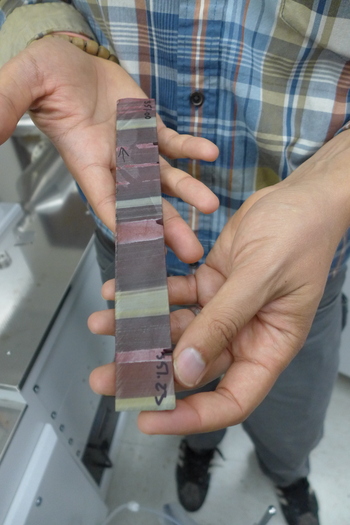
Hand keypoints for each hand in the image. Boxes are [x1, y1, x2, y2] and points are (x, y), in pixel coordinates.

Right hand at [0, 36, 218, 261]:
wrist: (71, 57)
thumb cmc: (47, 72)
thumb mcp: (26, 83)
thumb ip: (7, 104)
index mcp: (86, 161)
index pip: (106, 200)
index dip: (125, 223)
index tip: (145, 247)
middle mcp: (114, 162)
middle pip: (144, 200)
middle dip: (167, 225)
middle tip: (190, 250)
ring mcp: (135, 148)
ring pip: (165, 176)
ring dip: (189, 190)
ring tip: (211, 205)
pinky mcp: (150, 128)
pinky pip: (175, 142)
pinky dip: (192, 147)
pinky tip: (210, 153)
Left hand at [88, 130, 349, 434]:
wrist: (300, 197)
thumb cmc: (300, 235)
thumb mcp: (260, 278)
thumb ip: (223, 322)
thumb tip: (187, 368)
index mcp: (268, 347)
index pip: (231, 400)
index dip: (190, 416)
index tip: (148, 416)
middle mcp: (244, 334)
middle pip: (192, 367)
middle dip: (148, 371)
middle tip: (105, 376)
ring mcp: (224, 309)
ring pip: (177, 329)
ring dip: (139, 327)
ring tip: (101, 322)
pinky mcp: (210, 283)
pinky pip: (175, 294)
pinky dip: (149, 292)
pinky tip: (119, 290)